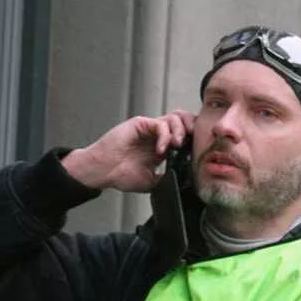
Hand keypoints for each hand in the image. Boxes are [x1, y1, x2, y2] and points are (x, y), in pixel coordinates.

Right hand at [62, 110, 195, 191]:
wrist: (103, 171)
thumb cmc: (121, 175)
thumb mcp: (153, 181)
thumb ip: (169, 176)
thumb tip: (187, 179)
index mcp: (162, 147)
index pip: (185, 136)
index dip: (194, 140)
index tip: (198, 151)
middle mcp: (158, 135)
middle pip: (184, 121)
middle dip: (192, 129)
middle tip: (192, 143)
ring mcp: (150, 128)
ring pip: (174, 118)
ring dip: (180, 131)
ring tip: (177, 146)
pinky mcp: (141, 124)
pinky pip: (160, 124)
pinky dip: (165, 135)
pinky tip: (161, 149)